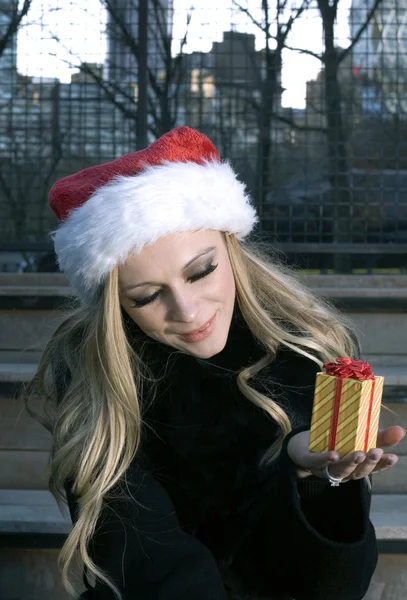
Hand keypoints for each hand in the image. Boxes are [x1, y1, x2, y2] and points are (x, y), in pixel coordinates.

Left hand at [287, 426, 405, 481]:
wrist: (301, 445)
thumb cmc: (334, 443)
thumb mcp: (357, 437)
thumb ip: (379, 435)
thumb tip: (402, 430)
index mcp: (355, 466)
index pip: (372, 468)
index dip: (383, 464)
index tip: (393, 457)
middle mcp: (343, 471)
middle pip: (357, 472)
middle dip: (368, 463)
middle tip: (376, 452)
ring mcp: (325, 468)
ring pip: (340, 471)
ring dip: (350, 463)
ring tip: (359, 453)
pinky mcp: (309, 460)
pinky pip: (318, 462)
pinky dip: (326, 460)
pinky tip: (333, 455)